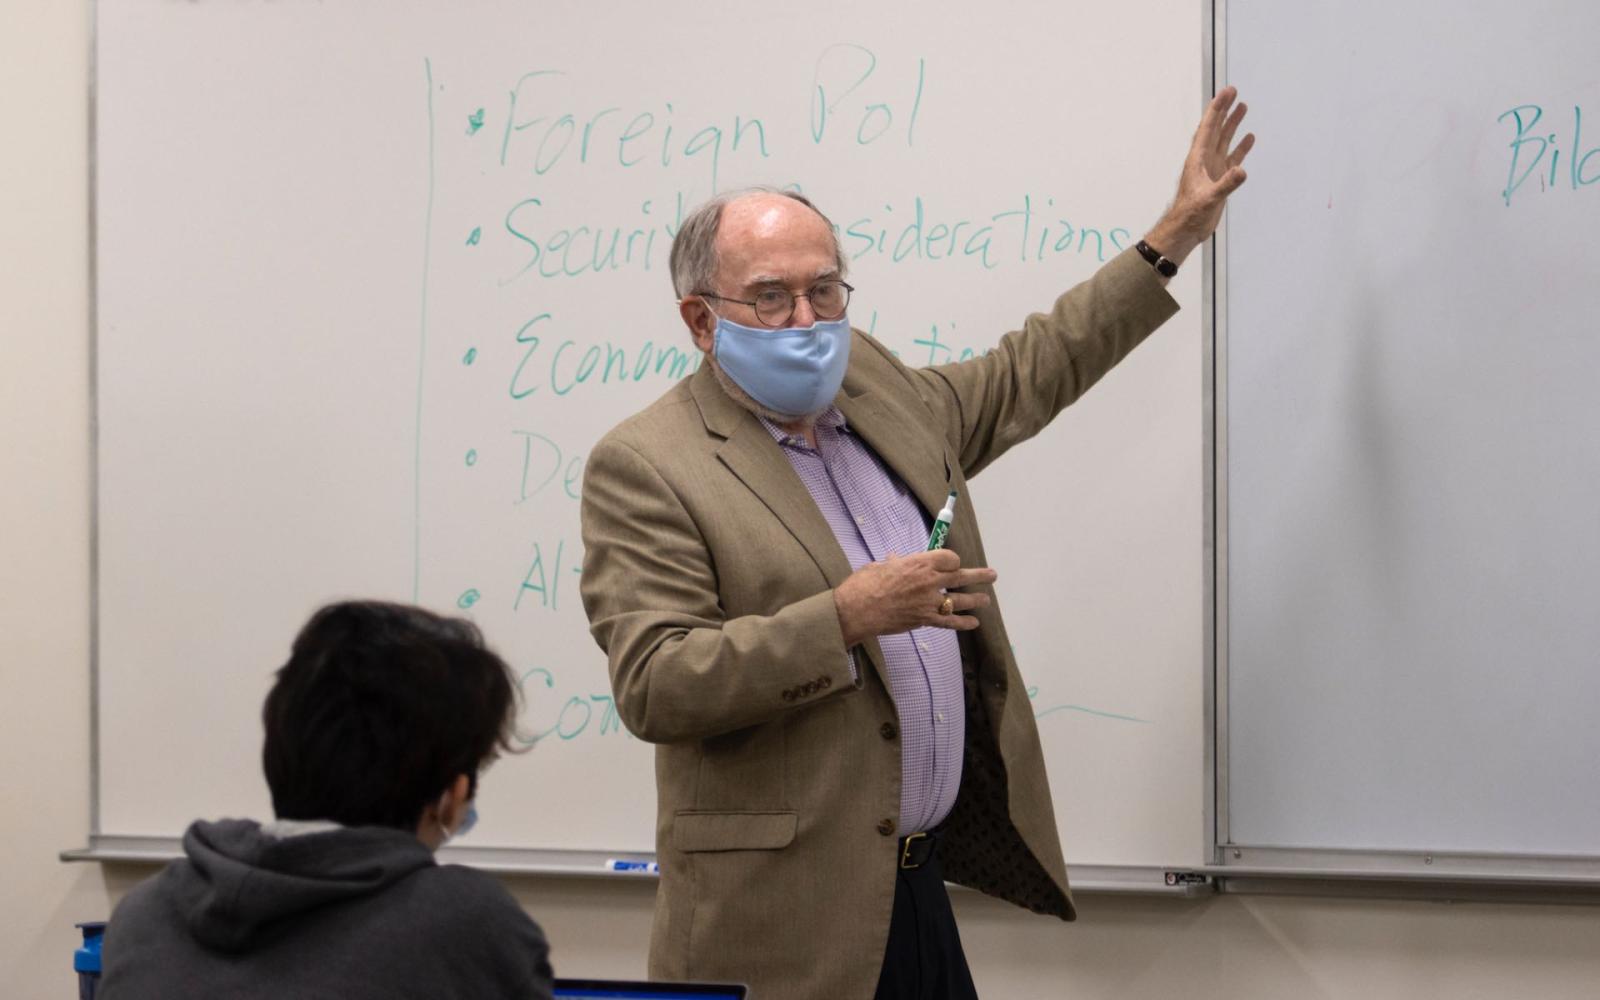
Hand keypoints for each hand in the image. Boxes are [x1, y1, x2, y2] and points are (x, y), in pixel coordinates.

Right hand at [832, 549, 996, 647]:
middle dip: (979, 575)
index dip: (952, 559)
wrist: (856, 611)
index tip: (951, 562)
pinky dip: (963, 623)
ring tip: (986, 599)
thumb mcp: (880, 566)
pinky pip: (949, 622)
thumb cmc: (864, 585)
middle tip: (992, 575)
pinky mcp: (924, 620)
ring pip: (959, 600)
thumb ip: (894, 564)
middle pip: (961, 576)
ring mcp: (929, 602)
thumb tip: (895, 560)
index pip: (949, 558)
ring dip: (976, 599)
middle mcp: (929, 581)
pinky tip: (974, 623)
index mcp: (919, 563)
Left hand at [1145, 86, 1255, 266]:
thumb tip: (1241, 170)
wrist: (1185, 230)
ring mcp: (1213, 169)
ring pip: (1224, 140)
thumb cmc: (1190, 215)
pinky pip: (1232, 157)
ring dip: (1233, 124)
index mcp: (1198, 159)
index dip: (1217, 109)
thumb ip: (1225, 184)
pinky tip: (1249, 138)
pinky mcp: (1220, 179)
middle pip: (1216, 128)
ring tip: (1243, 107)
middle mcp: (1205, 160)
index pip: (1209, 128)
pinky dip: (1241, 147)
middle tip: (1233, 91)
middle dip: (1224, 110)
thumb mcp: (1209, 199)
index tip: (1227, 92)